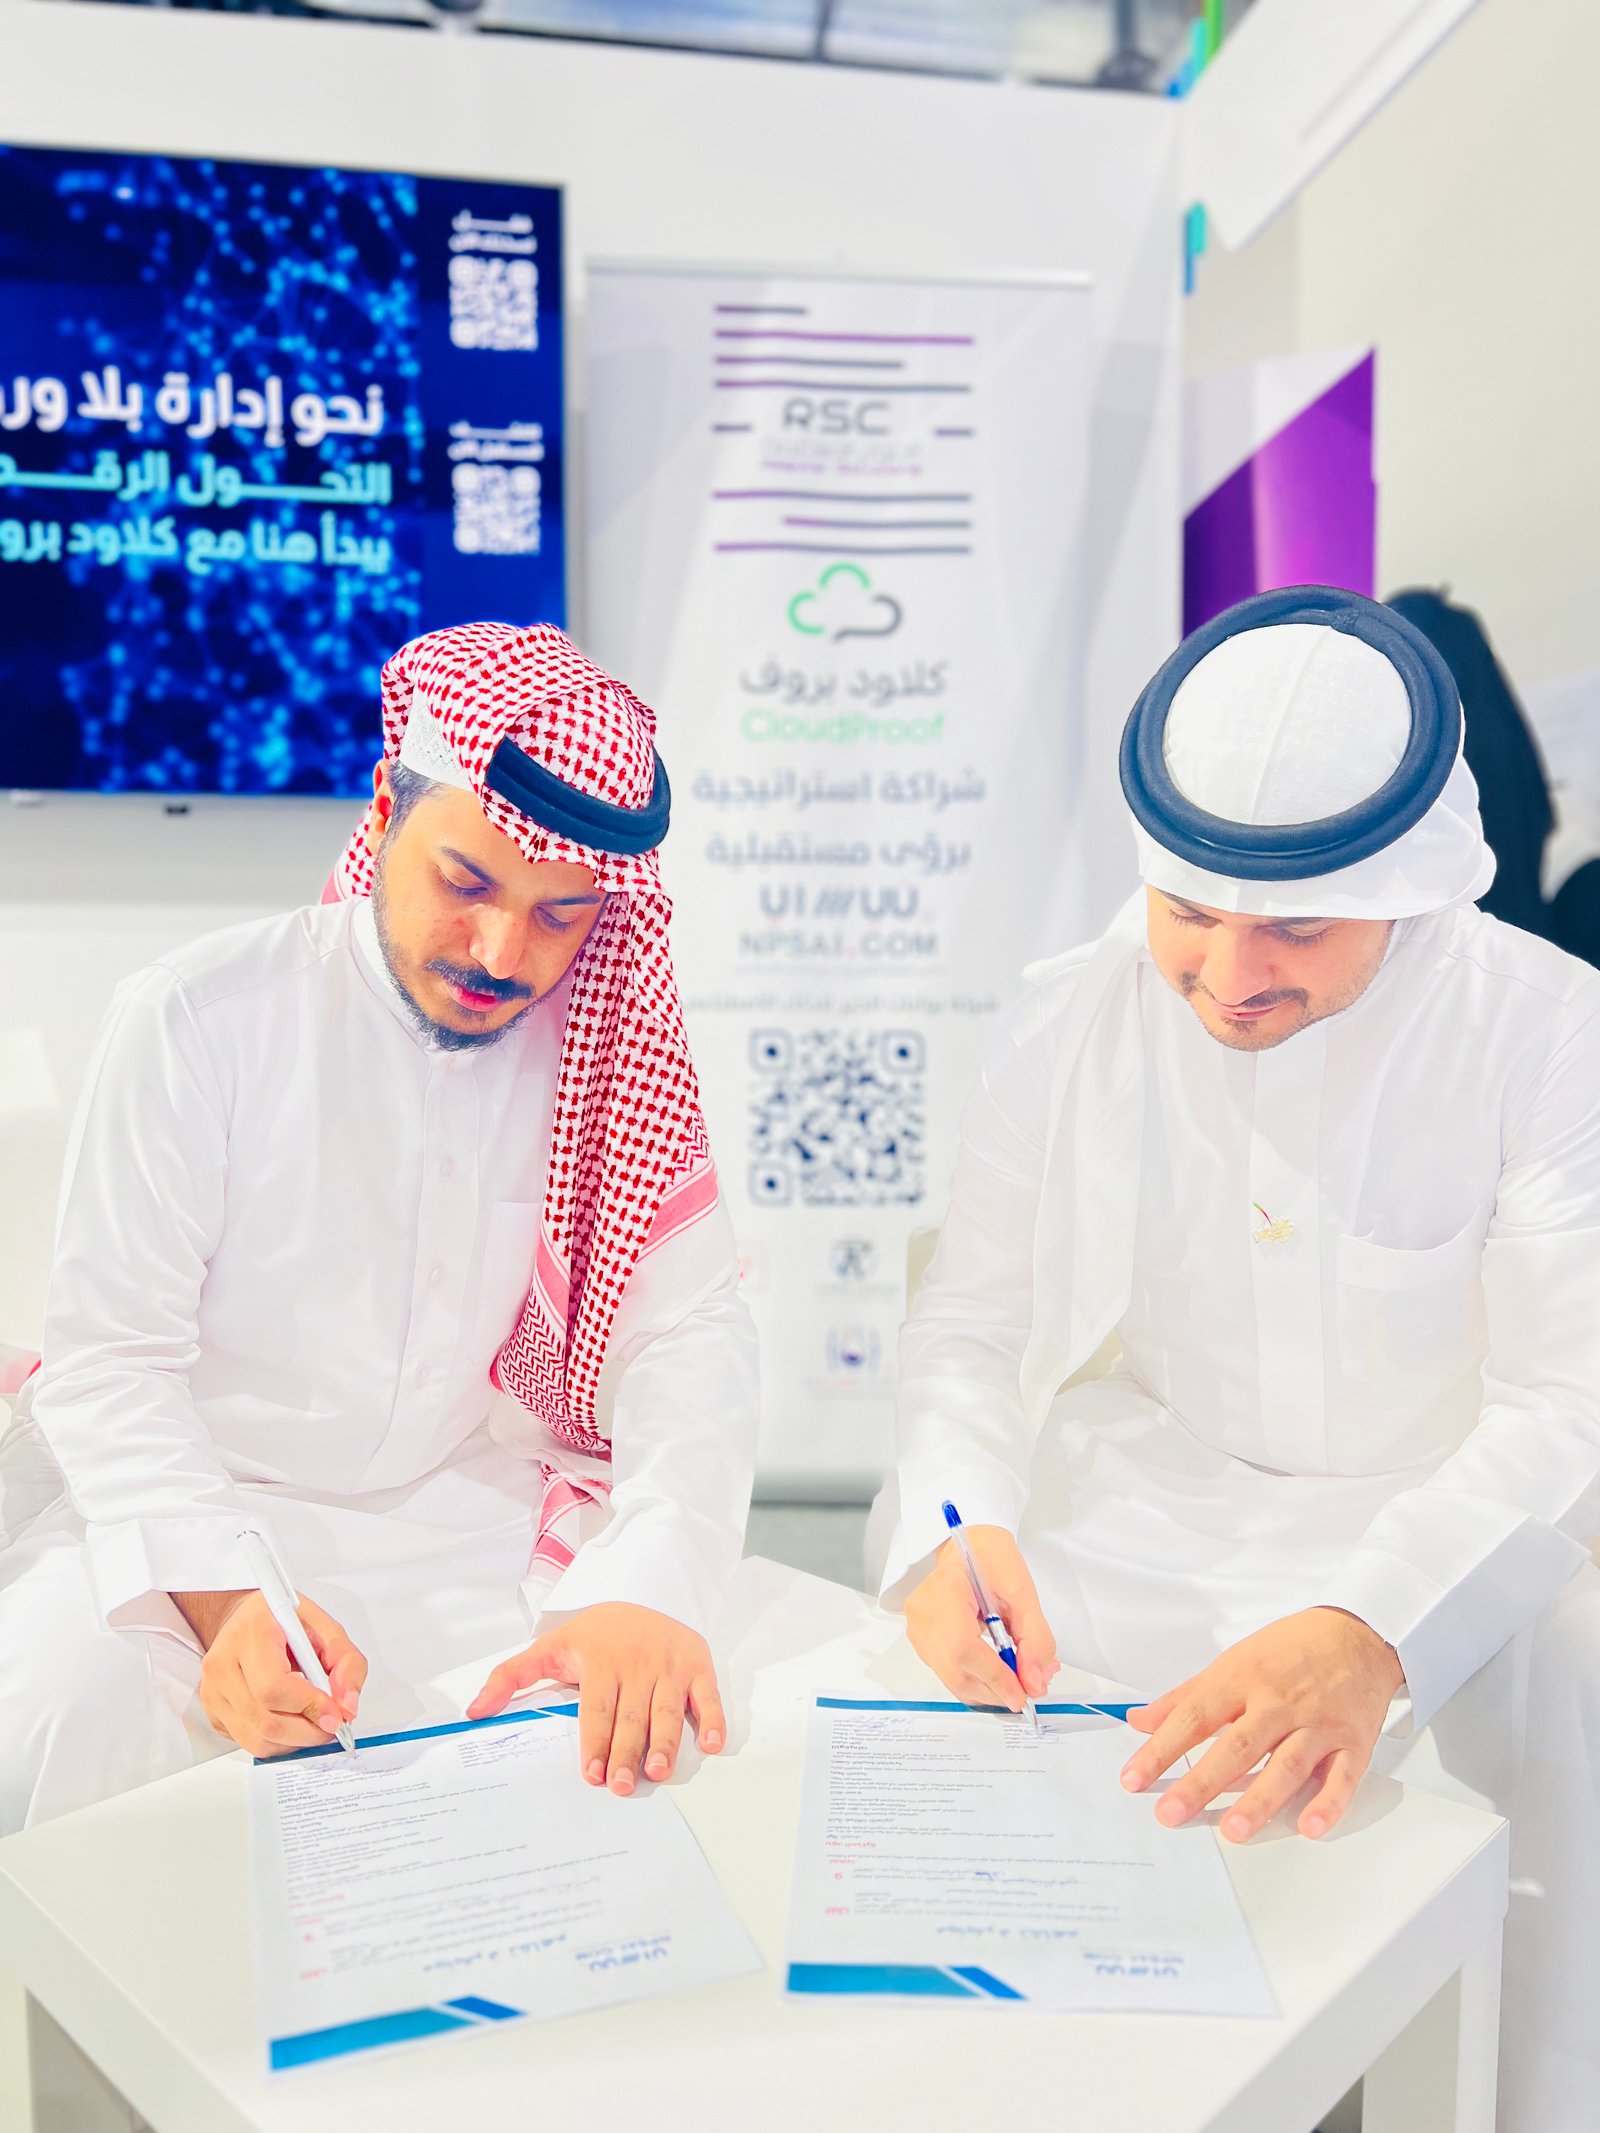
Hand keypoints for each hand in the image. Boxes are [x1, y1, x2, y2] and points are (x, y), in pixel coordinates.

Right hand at [176, 1590, 365, 1758]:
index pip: (273, 1687)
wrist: (247, 1620)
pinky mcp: (213, 1713)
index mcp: (250, 1634)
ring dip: (295, 1741)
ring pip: (257, 1740)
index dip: (309, 1706)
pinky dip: (278, 1742)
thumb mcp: (325, 1626)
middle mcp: (223, 1664)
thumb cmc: (283, 1621)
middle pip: (266, 1721)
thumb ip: (346, 1662)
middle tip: (331, 1724)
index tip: (335, 1714)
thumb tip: (346, 1707)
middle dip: (308, 1731)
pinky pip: (248, 1743)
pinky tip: (291, 1721)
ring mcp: (212, 1692)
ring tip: (313, 1722)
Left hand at [467, 1603, 724, 1795]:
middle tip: (621, 1786)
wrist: (646, 1589)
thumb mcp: (551, 1646)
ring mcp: (671, 1666)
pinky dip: (712, 1720)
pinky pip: (708, 1696)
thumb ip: (511, 1676)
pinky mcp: (698, 1666)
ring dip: (665, 1742)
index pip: (597, 1708)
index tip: (589, 1772)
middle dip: (626, 1753)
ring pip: (668, 1710)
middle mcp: (638, 1664)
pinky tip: (710, 1744)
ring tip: (657, 1771)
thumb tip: (473, 1712)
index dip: (594, 1741)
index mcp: (602, 1661)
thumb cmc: (597, 1632)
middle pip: (631, 1716)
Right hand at [903, 1526, 1057, 1712]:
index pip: (963, 1647)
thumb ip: (1034, 1638)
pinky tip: (997, 1674)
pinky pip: (948, 1673)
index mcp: (944, 1589)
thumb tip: (1034, 1682)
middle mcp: (922, 1612)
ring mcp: (918, 1628)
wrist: (969, 1547)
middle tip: (1027, 1690)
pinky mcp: (922, 1640)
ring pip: (952, 1679)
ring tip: (1016, 1681)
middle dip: (995, 1690)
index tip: (1023, 1694)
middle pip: (955, 1671)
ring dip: (988, 1691)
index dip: (994, 1677)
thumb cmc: (991, 1559)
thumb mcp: (1022, 1591)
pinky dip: (976, 1681)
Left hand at [1120, 1607, 1403, 1842]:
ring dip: (1260, 1800)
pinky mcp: (1353, 1742)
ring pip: (1286, 1766)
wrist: (1357, 1634)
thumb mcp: (1232, 1661)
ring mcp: (1318, 1724)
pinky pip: (1342, 1777)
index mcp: (1243, 1679)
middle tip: (1172, 1813)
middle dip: (1202, 1782)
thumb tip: (1139, 1720)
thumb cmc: (1291, 1649)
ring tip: (1232, 1830)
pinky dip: (1328, 1804)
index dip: (1161, 1749)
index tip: (1134, 1779)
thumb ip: (1185, 1695)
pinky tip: (1309, 1827)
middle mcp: (1278, 1703)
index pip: (1194, 1717)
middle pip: (1236, 1745)